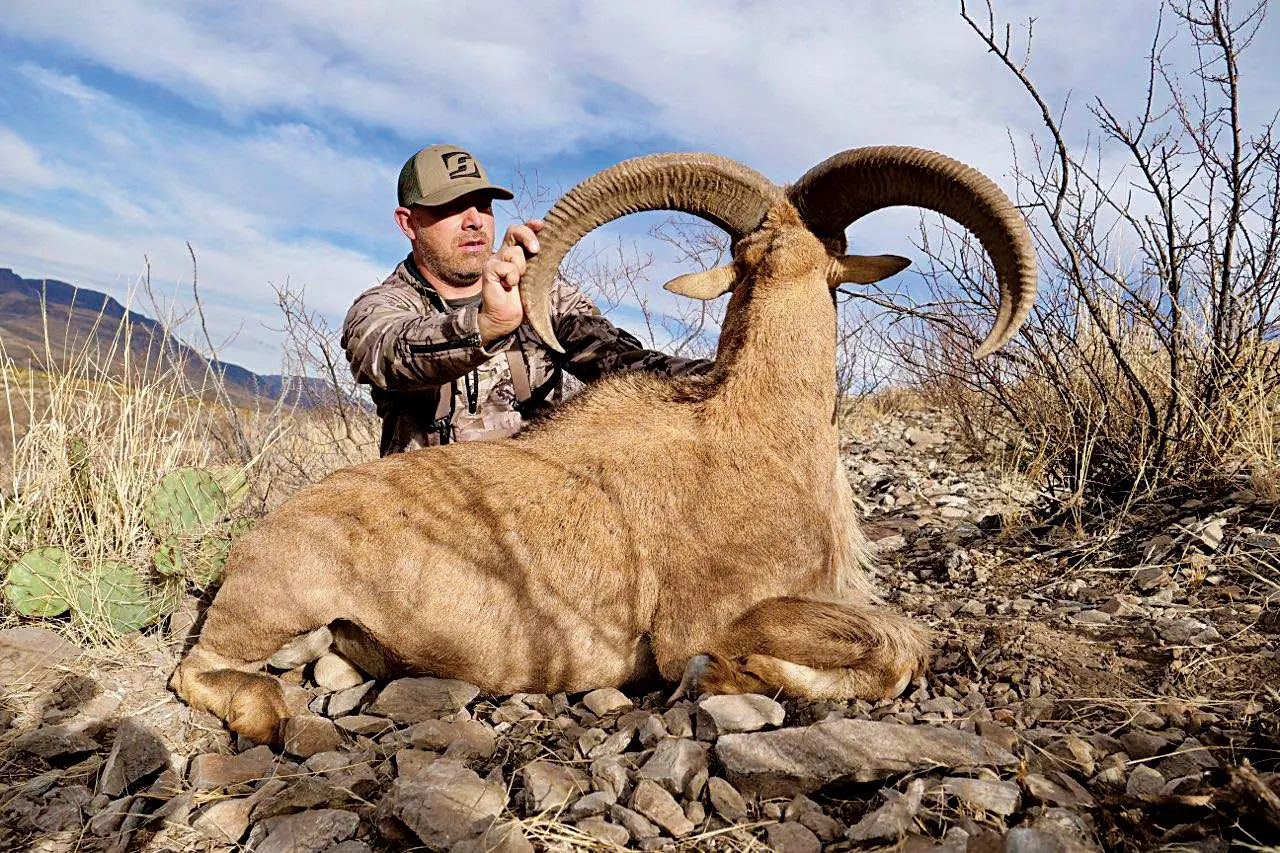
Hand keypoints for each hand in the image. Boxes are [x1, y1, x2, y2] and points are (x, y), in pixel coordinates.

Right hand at [478, 219, 542, 344]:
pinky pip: (506, 266)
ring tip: (515, 283)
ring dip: (520, 269)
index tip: (541, 225)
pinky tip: (507, 287)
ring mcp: (495, 261)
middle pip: (514, 230)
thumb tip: (545, 249)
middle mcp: (503, 254)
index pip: (519, 233)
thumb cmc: (520, 300)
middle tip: (536, 250)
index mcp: (514, 254)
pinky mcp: (489, 270)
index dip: (530, 226)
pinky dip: (511, 277)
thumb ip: (535, 261)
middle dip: (528, 236)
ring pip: (513, 252)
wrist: (505, 318)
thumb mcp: (532, 277)